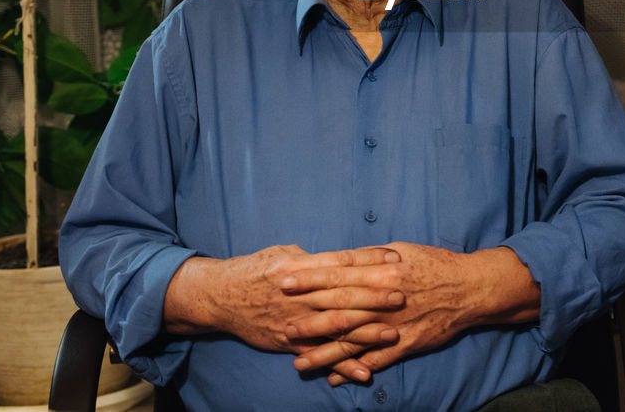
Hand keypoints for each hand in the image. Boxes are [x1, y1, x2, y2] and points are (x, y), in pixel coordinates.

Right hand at [163, 244, 404, 369]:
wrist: (222, 296)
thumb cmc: (256, 268)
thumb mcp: (284, 253)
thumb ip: (314, 258)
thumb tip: (344, 257)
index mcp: (301, 268)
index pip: (341, 262)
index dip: (369, 260)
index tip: (394, 258)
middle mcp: (301, 295)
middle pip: (343, 295)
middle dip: (374, 296)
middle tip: (402, 295)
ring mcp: (296, 321)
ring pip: (335, 327)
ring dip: (366, 332)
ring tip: (393, 333)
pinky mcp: (291, 343)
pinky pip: (321, 356)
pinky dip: (342, 365)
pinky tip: (365, 372)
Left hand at [288, 242, 539, 383]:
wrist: (469, 289)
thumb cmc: (434, 264)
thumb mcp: (401, 250)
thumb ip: (369, 257)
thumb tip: (340, 258)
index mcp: (382, 272)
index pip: (338, 274)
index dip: (310, 279)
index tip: (285, 281)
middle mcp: (384, 300)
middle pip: (340, 310)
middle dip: (309, 318)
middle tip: (281, 325)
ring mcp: (394, 325)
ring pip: (353, 341)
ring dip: (324, 353)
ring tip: (298, 363)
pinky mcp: (406, 344)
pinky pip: (376, 360)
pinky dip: (355, 370)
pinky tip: (335, 377)